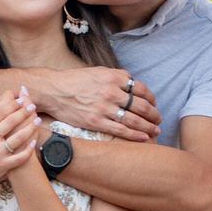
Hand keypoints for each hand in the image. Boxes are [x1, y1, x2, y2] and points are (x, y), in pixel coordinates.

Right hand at [0, 90, 38, 191]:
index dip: (12, 104)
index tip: (21, 99)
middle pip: (11, 122)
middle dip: (24, 112)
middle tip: (32, 106)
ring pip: (18, 137)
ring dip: (31, 127)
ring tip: (38, 120)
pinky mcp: (3, 165)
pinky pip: (20, 156)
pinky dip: (29, 149)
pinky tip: (34, 141)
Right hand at [43, 66, 160, 140]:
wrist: (53, 90)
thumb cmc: (73, 81)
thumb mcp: (97, 72)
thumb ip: (115, 77)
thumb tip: (130, 82)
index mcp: (113, 77)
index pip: (141, 88)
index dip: (151, 98)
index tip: (154, 104)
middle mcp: (112, 92)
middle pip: (141, 105)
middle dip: (153, 114)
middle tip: (159, 120)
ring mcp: (104, 108)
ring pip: (134, 119)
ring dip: (148, 127)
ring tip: (155, 131)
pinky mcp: (96, 122)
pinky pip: (121, 130)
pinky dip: (135, 135)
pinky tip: (144, 138)